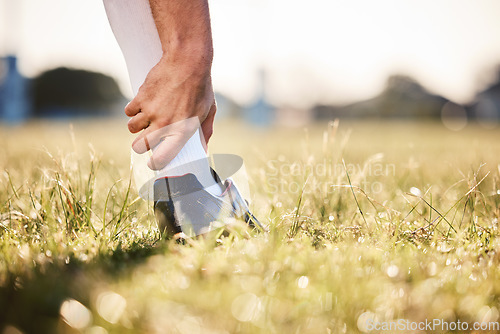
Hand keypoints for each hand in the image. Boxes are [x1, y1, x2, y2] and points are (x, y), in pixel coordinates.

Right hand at [125, 54, 215, 169]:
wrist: (187, 61)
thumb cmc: (200, 87)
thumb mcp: (208, 111)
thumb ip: (205, 132)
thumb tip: (203, 149)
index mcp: (182, 131)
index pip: (163, 157)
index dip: (156, 163)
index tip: (153, 164)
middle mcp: (164, 124)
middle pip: (140, 146)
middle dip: (140, 145)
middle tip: (145, 140)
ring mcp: (150, 111)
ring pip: (132, 127)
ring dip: (137, 125)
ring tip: (146, 118)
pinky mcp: (141, 97)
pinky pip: (129, 111)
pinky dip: (133, 109)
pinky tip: (143, 105)